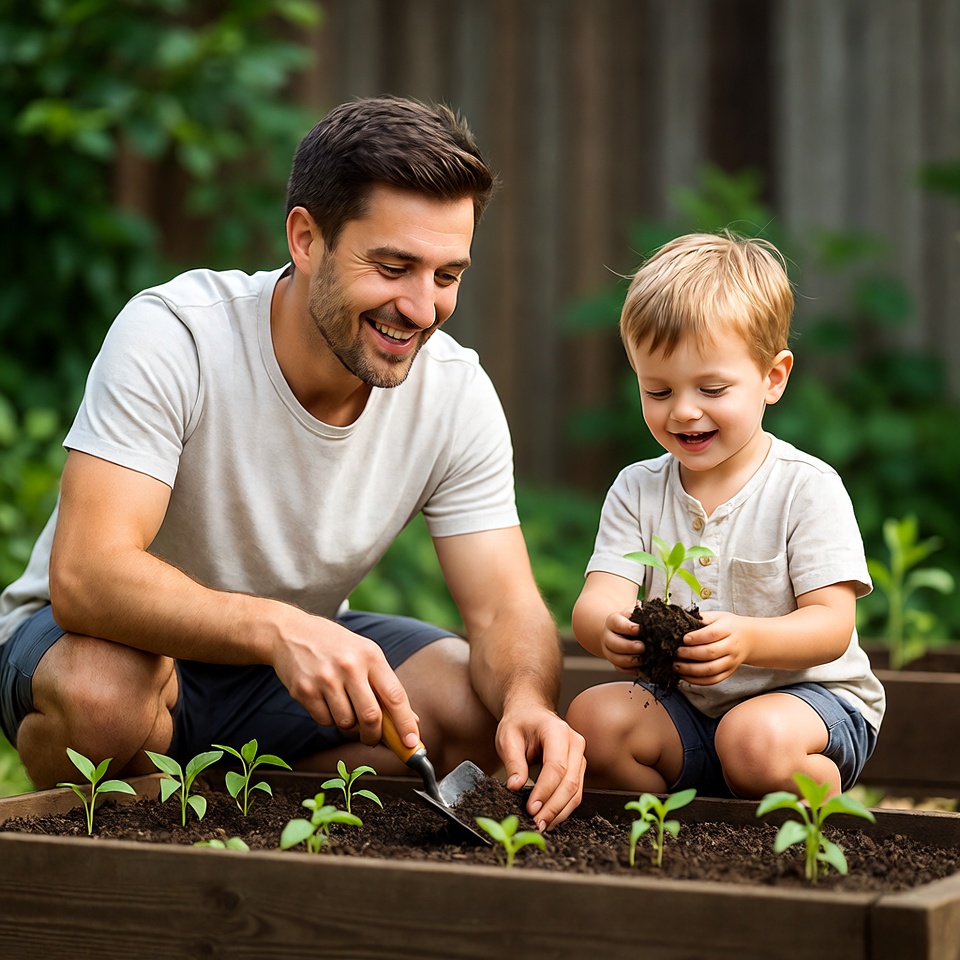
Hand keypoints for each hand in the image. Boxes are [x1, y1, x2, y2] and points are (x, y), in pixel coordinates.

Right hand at [269, 610, 420, 749]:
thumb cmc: (336, 646)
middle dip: (374, 735)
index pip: (394, 695)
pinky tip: (325, 700)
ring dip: (349, 725)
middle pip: (370, 716)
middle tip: (373, 738)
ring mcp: (325, 678)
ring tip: (344, 706)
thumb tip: (411, 721)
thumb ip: (386, 686)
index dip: (405, 723)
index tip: (412, 743)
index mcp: (371, 655)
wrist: (291, 632)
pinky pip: (324, 721)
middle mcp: (349, 666)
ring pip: (346, 723)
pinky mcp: (304, 690)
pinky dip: (329, 719)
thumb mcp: (365, 654)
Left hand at [495, 699, 585, 831]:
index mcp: (557, 731)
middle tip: (536, 823)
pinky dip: (563, 808)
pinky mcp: (578, 768)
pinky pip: (575, 792)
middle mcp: (574, 743)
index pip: (556, 766)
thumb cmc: (519, 723)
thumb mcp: (508, 737)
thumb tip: (515, 786)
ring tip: (541, 825)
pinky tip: (549, 817)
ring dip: (559, 812)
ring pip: (576, 791)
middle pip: (570, 782)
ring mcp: (579, 756)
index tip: (531, 808)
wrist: (530, 713)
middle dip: (553, 807)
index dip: (544, 791)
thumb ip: (513, 761)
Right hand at [598, 607, 645, 672]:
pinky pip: (620, 669)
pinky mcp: (615, 663)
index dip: (628, 627)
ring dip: (629, 661)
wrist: (617, 631)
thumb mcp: (632, 613)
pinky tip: (641, 668)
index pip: (617, 624)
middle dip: (629, 646)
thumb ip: (639, 613)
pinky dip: (630, 670)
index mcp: (612, 621)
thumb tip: (648, 612)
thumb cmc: (630, 621)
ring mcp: (610, 651)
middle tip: (643, 647)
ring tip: (643, 660)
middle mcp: (608, 636)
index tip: (640, 629)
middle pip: (614, 643)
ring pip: (615, 658)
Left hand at [675, 610, 750, 684]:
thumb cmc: (729, 626)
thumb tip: (682, 620)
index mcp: (728, 629)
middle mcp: (732, 647)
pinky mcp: (729, 672)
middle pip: (710, 653)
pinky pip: (713, 680)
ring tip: (676, 666)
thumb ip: (702, 618)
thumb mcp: (718, 616)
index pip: (712, 634)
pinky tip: (685, 676)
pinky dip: (697, 680)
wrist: (750, 639)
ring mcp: (731, 662)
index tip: (683, 638)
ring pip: (710, 669)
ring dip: (691, 670)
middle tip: (676, 652)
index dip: (696, 637)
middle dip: (690, 654)